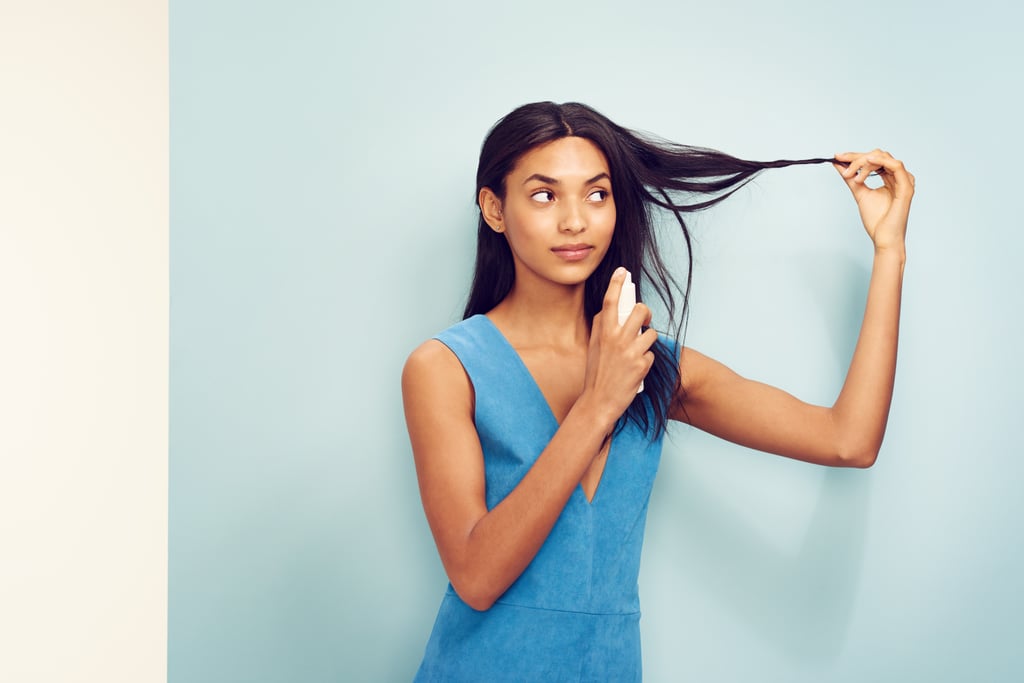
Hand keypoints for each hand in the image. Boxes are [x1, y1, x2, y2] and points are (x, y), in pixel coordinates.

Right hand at [581, 267, 657, 426]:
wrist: (599, 402)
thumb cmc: (596, 375)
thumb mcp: (594, 348)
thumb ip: (601, 329)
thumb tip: (608, 311)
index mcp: (603, 333)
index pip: (610, 302)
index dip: (616, 284)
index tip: (622, 272)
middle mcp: (617, 339)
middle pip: (640, 311)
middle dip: (645, 313)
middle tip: (643, 319)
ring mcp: (630, 351)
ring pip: (651, 332)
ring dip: (647, 340)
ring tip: (638, 350)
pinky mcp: (642, 365)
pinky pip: (651, 354)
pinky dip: (646, 360)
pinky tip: (636, 369)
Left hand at [834, 150, 915, 252]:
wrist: (883, 238)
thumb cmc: (876, 220)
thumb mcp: (859, 193)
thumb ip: (851, 178)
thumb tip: (838, 164)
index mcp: (890, 178)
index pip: (873, 160)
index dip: (855, 156)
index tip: (837, 157)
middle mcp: (898, 177)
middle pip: (878, 156)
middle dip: (857, 158)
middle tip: (841, 163)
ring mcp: (904, 181)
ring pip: (885, 158)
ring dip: (864, 162)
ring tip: (851, 174)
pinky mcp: (906, 188)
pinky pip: (896, 166)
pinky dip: (881, 161)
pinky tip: (867, 161)